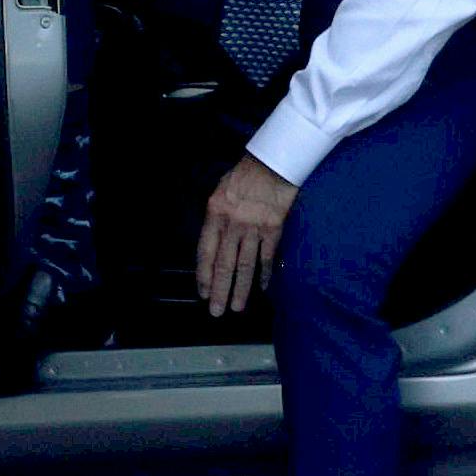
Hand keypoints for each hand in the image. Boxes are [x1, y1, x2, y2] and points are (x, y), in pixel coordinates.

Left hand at [196, 153, 297, 318]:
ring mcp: (254, 229)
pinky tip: (262, 288)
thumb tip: (213, 244)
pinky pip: (267, 257)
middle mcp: (232, 225)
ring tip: (237, 307)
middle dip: (219, 290)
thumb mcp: (219, 193)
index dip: (203, 276)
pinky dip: (264, 274)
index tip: (202, 293)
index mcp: (214, 215)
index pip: (205, 252)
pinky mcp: (273, 229)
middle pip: (224, 264)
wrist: (272, 163)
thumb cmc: (243, 176)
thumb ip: (215, 219)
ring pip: (245, 266)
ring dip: (241, 289)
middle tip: (216, 311)